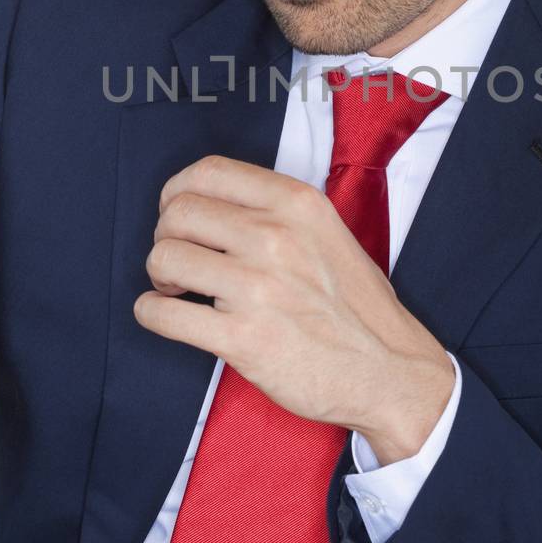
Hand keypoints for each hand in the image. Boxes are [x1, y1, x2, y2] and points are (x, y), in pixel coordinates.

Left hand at [134, 154, 454, 460]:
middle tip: (178, 261)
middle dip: (165, 236)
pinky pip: (163, 314)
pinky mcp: (243, 338)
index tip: (175, 213)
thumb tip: (210, 205)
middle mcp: (276, 237)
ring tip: (178, 290)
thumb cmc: (356, 306)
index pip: (208, 172)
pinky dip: (152, 313)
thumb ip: (276, 211)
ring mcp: (258, 288)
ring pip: (165, 258)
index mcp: (296, 204)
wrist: (389, 370)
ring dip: (160, 275)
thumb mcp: (327, 233)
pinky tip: (167, 316)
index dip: (177, 191)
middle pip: (178, 213)